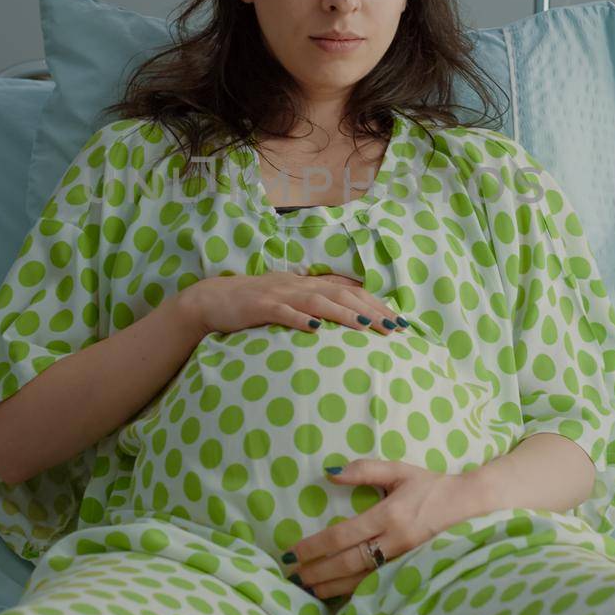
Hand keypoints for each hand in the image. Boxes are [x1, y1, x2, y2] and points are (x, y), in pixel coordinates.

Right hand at [176, 272, 408, 337]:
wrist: (214, 299)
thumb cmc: (255, 304)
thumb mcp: (290, 300)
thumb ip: (317, 303)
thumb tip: (350, 310)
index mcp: (307, 284)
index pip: (349, 291)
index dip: (375, 303)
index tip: (399, 320)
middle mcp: (298, 285)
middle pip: (341, 294)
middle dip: (370, 309)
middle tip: (394, 327)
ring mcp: (279, 295)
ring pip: (317, 301)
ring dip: (344, 313)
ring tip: (366, 326)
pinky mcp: (260, 307)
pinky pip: (283, 312)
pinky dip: (300, 319)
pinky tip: (316, 330)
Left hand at [282, 460, 485, 599]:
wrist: (470, 506)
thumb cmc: (431, 486)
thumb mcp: (399, 471)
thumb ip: (365, 470)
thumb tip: (330, 473)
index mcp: (389, 515)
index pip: (344, 535)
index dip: (316, 546)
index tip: (294, 551)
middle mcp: (395, 541)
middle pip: (348, 562)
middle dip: (318, 571)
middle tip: (293, 574)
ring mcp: (404, 559)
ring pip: (362, 579)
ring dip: (332, 586)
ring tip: (308, 588)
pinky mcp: (410, 569)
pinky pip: (377, 583)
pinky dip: (355, 591)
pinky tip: (338, 592)